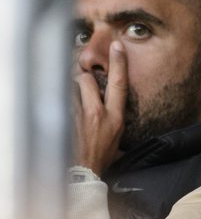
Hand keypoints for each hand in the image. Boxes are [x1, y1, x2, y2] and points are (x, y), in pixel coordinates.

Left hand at [72, 41, 126, 173]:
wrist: (85, 172)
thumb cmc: (103, 156)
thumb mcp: (118, 135)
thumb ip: (115, 115)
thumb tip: (111, 101)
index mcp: (116, 117)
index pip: (119, 84)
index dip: (119, 63)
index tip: (117, 46)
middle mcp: (98, 113)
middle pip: (87, 79)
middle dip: (83, 78)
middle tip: (83, 86)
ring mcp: (78, 116)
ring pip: (71, 88)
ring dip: (71, 89)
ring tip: (73, 99)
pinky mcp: (65, 120)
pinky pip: (62, 100)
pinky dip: (63, 99)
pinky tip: (64, 108)